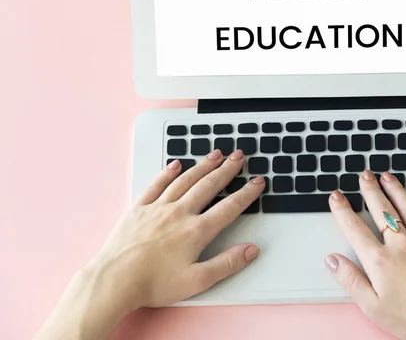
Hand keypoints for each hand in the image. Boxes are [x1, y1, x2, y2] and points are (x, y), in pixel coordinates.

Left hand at [36, 149, 264, 339]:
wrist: (114, 281)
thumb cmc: (152, 284)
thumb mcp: (196, 281)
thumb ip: (226, 264)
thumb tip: (250, 250)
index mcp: (196, 231)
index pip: (229, 207)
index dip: (246, 193)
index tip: (257, 182)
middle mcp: (179, 213)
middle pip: (209, 186)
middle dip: (227, 170)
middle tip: (239, 157)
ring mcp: (158, 208)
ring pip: (186, 180)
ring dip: (203, 165)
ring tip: (216, 154)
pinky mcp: (139, 208)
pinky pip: (157, 184)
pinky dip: (168, 172)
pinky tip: (176, 164)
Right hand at [325, 170, 405, 339]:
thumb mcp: (372, 306)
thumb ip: (350, 279)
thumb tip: (332, 260)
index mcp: (380, 260)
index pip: (354, 228)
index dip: (342, 210)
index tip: (336, 197)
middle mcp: (400, 244)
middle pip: (380, 209)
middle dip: (370, 190)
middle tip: (364, 176)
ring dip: (395, 188)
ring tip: (386, 176)